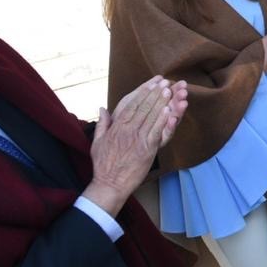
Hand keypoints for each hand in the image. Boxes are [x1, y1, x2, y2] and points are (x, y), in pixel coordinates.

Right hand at [82, 77, 187, 216]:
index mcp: (116, 128)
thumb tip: (102, 108)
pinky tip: (169, 111)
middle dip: (155, 94)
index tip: (151, 83)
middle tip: (165, 82)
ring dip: (161, 103)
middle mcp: (127, 131)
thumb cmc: (103, 164)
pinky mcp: (147, 150)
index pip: (131, 105)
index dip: (142, 93)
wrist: (109, 184)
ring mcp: (137, 140)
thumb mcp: (97, 142)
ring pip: (151, 117)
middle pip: (143, 108)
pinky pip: (156, 132)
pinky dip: (163, 121)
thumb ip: (102, 124)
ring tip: (169, 90)